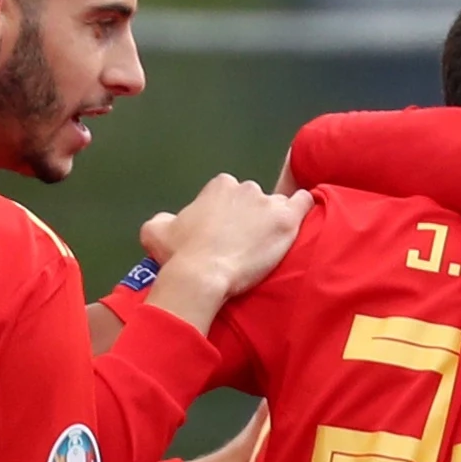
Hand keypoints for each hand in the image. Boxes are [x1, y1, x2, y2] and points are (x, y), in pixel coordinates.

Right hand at [138, 176, 312, 330]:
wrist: (202, 275)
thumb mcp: (156, 232)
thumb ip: (164, 220)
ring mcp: (268, 202)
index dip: (230, 216)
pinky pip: (304, 203)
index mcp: (220, 186)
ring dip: (273, 222)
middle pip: (255, 200)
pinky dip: (304, 209)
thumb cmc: (179, 255)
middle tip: (246, 246)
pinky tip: (300, 224)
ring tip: (269, 247)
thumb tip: (169, 222)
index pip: (231, 196)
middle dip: (252, 219)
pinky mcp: (287, 220)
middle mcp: (246, 188)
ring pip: (278, 205)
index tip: (227, 236)